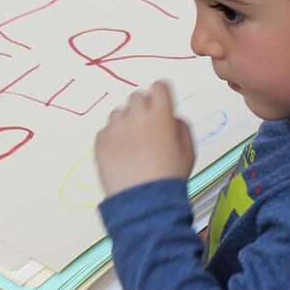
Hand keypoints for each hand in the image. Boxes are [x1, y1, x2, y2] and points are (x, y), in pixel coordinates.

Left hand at [94, 81, 195, 196]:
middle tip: (147, 126)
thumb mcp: (189, 151)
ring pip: (119, 112)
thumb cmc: (169, 177)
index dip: (161, 94)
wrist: (144, 202)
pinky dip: (114, 137)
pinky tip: (122, 154)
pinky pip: (106, 129)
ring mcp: (116, 129)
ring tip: (133, 144)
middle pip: (137, 96)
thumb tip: (170, 116)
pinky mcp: (101, 141)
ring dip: (127, 121)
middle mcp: (136, 118)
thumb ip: (181, 127)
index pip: (159, 87)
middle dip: (144, 107)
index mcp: (161, 117)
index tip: (160, 102)